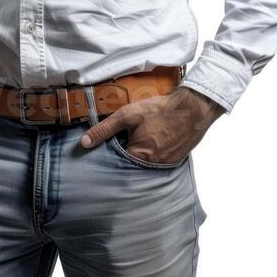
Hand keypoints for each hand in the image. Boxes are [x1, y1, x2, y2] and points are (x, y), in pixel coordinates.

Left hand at [79, 85, 224, 163]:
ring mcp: (165, 166)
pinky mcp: (174, 162)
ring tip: (137, 142)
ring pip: (144, 165)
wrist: (192, 108)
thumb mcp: (127, 115)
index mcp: (138, 157)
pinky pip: (157, 163)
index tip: (106, 149)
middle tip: (123, 143)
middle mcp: (152, 167)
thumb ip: (105, 129)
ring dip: (139, 157)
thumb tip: (84, 142)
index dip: (110, 155)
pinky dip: (152, 155)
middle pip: (130, 166)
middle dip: (124, 157)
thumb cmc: (160, 110)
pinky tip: (152, 143)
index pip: (116, 163)